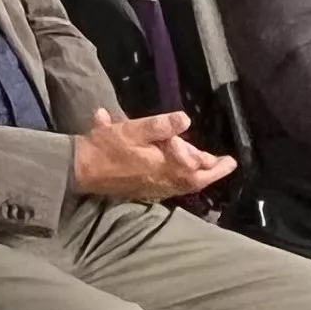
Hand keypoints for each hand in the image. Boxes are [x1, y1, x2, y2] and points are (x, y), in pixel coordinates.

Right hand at [70, 109, 234, 201]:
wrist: (81, 170)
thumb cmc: (107, 147)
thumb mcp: (132, 130)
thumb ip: (160, 126)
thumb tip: (185, 119)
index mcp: (165, 166)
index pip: (197, 167)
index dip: (211, 161)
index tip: (229, 158)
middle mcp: (164, 181)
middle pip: (195, 181)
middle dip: (212, 172)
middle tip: (226, 165)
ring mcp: (154, 188)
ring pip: (184, 185)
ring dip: (198, 176)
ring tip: (208, 166)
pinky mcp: (143, 190)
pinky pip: (172, 188)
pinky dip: (182, 181)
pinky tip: (178, 173)